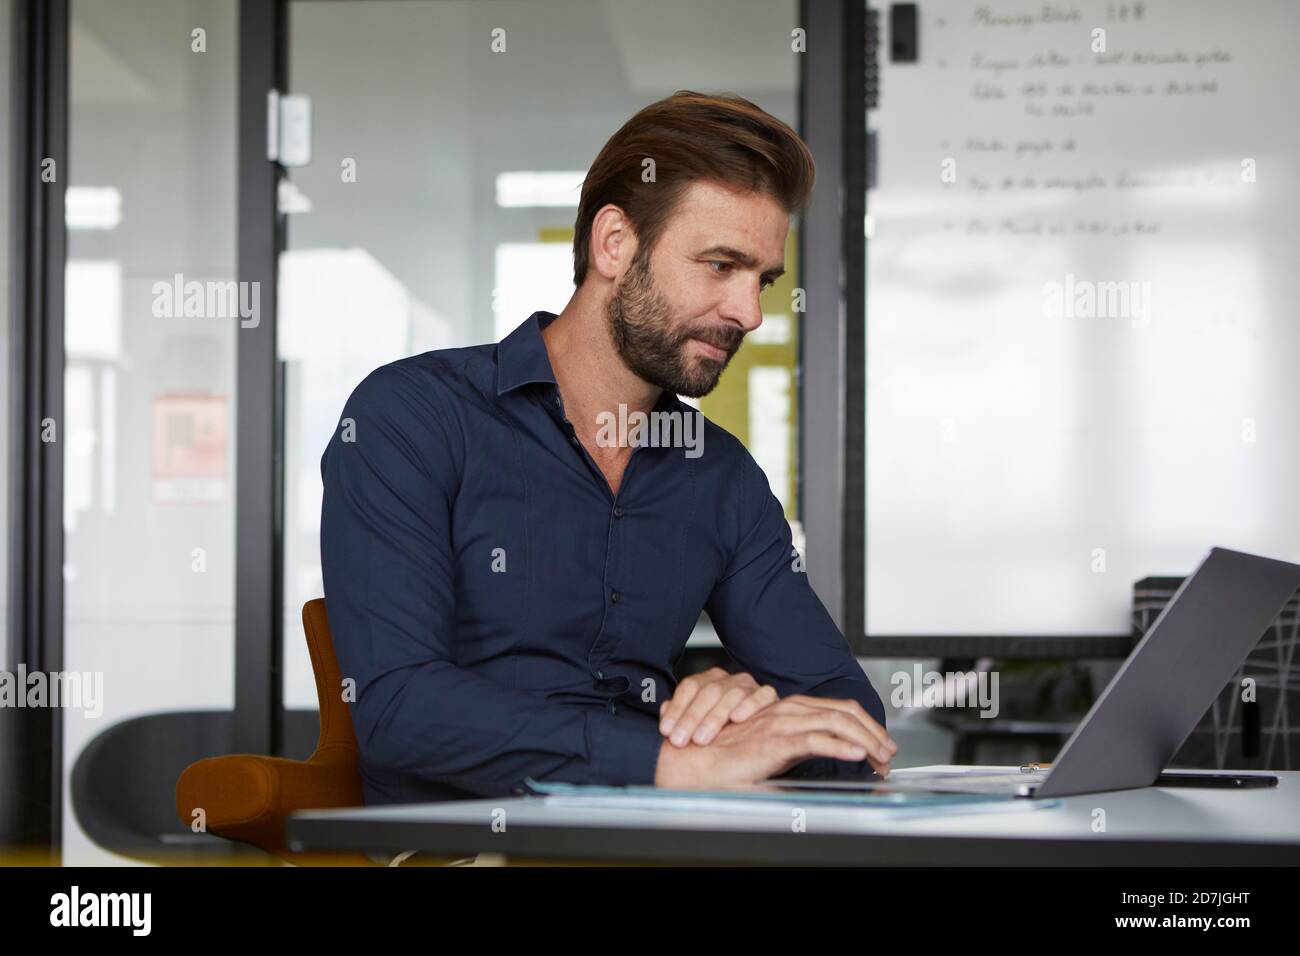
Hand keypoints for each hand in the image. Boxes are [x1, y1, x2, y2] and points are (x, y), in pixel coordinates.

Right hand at [654, 694, 898, 788]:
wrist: (690, 765)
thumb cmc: (721, 762)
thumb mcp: (767, 757)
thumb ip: (791, 755)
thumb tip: (819, 771)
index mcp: (786, 711)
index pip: (837, 709)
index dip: (863, 725)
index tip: (879, 746)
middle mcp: (786, 711)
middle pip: (843, 711)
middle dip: (873, 731)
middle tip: (889, 753)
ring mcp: (780, 724)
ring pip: (836, 722)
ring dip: (866, 739)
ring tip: (881, 757)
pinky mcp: (774, 742)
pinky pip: (815, 740)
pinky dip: (841, 746)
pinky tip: (858, 756)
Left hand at [658, 667, 778, 746]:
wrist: (760, 735)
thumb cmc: (724, 729)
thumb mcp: (699, 723)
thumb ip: (681, 714)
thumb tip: (663, 710)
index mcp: (709, 680)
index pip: (690, 687)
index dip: (676, 708)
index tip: (666, 730)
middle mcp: (729, 680)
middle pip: (708, 691)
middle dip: (691, 717)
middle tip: (679, 740)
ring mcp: (749, 686)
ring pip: (731, 694)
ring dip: (714, 717)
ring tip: (701, 738)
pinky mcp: (769, 695)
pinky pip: (762, 695)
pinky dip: (749, 706)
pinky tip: (736, 718)